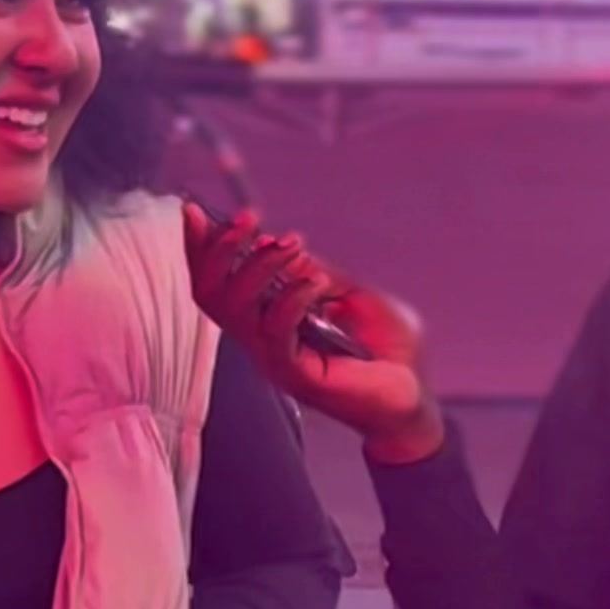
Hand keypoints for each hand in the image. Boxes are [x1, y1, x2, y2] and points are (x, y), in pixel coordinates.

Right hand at [183, 203, 444, 459]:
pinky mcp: (295, 374)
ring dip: (260, 266)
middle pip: (209, 295)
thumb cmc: (387, 350)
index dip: (199, 250)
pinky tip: (318, 283)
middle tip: (252, 221)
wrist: (415, 396)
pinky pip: (275, 331)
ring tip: (294, 246)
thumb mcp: (353, 294)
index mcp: (266, 321)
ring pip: (237, 309)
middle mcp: (261, 341)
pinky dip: (292, 297)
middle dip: (221, 249)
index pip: (214, 285)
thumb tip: (281, 246)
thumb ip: (315, 272)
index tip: (195, 212)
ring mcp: (274, 360)